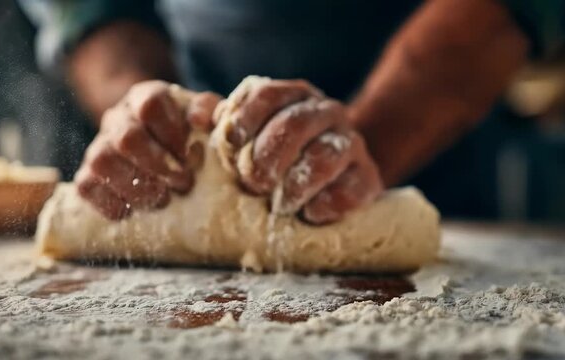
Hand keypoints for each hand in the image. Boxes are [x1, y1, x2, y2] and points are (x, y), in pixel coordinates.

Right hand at [75, 80, 221, 218]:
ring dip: (136, 188)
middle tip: (183, 183)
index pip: (150, 105)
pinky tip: (135, 210)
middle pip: (127, 138)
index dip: (171, 133)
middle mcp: (118, 118)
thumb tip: (199, 120)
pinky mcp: (87, 174)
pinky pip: (86, 187)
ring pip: (102, 162)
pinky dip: (111, 203)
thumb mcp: (204, 116)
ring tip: (162, 200)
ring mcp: (99, 146)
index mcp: (146, 97)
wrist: (158, 146)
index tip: (190, 154)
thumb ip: (209, 111)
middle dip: (158, 167)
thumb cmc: (188, 132)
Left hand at [218, 78, 382, 223]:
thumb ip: (222, 124)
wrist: (333, 176)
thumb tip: (197, 117)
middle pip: (296, 123)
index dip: (245, 118)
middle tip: (252, 183)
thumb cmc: (277, 156)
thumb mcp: (248, 135)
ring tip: (280, 206)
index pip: (266, 94)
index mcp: (292, 95)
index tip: (229, 144)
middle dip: (269, 154)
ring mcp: (350, 143)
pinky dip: (330, 202)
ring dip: (297, 182)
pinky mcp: (367, 176)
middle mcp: (324, 112)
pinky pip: (353, 186)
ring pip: (326, 155)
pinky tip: (311, 214)